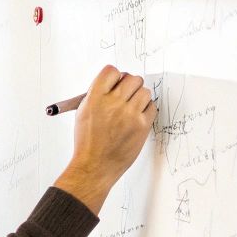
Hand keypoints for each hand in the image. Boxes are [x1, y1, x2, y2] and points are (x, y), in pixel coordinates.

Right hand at [54, 65, 156, 212]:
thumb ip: (97, 95)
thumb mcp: (83, 113)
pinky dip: (146, 110)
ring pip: (144, 91)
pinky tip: (137, 118)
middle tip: (126, 96)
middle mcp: (113, 103)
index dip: (115, 76)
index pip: (111, 71)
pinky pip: (152, 106)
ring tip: (130, 110)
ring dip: (139, 98)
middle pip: (132, 78)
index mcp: (95, 98)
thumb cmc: (88, 142)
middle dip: (129, 86)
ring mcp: (129, 114)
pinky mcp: (142, 125)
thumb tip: (114, 83)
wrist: (95, 166)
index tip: (116, 83)